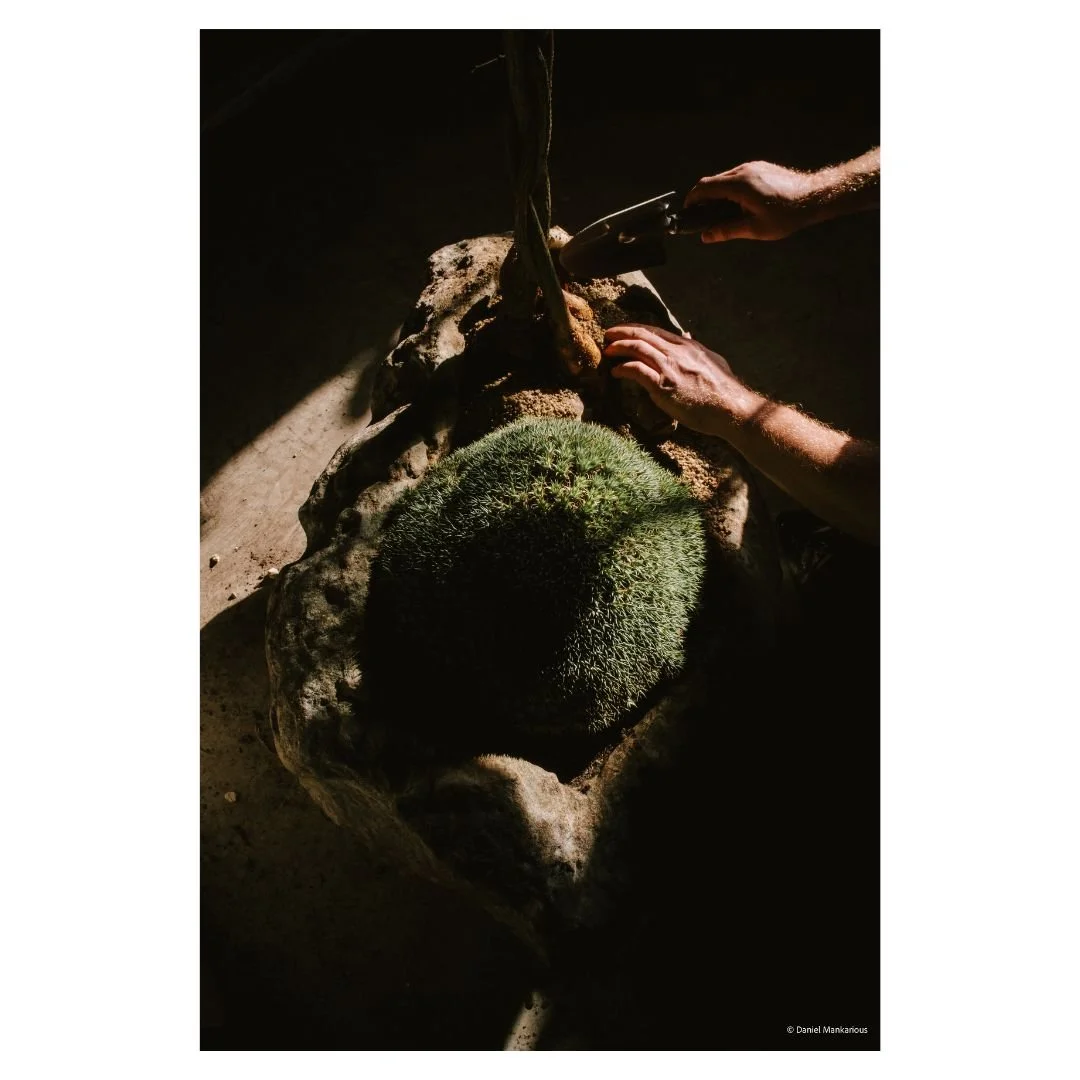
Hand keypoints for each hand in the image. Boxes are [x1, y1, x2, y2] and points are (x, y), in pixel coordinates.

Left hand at [603, 324, 756, 435]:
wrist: (731, 408)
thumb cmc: (723, 390)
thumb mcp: (712, 360)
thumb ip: (696, 347)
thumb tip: (687, 335)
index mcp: (688, 346)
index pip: (656, 331)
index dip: (637, 328)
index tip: (624, 330)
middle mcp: (677, 352)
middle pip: (643, 334)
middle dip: (622, 332)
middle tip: (607, 334)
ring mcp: (670, 368)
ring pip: (637, 348)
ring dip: (618, 347)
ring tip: (607, 350)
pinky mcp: (664, 385)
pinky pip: (637, 370)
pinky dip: (623, 368)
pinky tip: (615, 372)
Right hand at [684, 160, 818, 241]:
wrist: (813, 196)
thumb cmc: (786, 214)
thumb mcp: (755, 228)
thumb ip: (727, 231)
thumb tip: (706, 236)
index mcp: (738, 185)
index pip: (704, 188)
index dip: (692, 200)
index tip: (688, 213)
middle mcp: (742, 171)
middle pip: (712, 182)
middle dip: (703, 199)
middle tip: (703, 218)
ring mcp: (752, 167)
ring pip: (724, 179)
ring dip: (717, 194)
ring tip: (721, 213)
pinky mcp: (759, 167)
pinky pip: (737, 177)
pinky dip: (730, 189)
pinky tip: (738, 204)